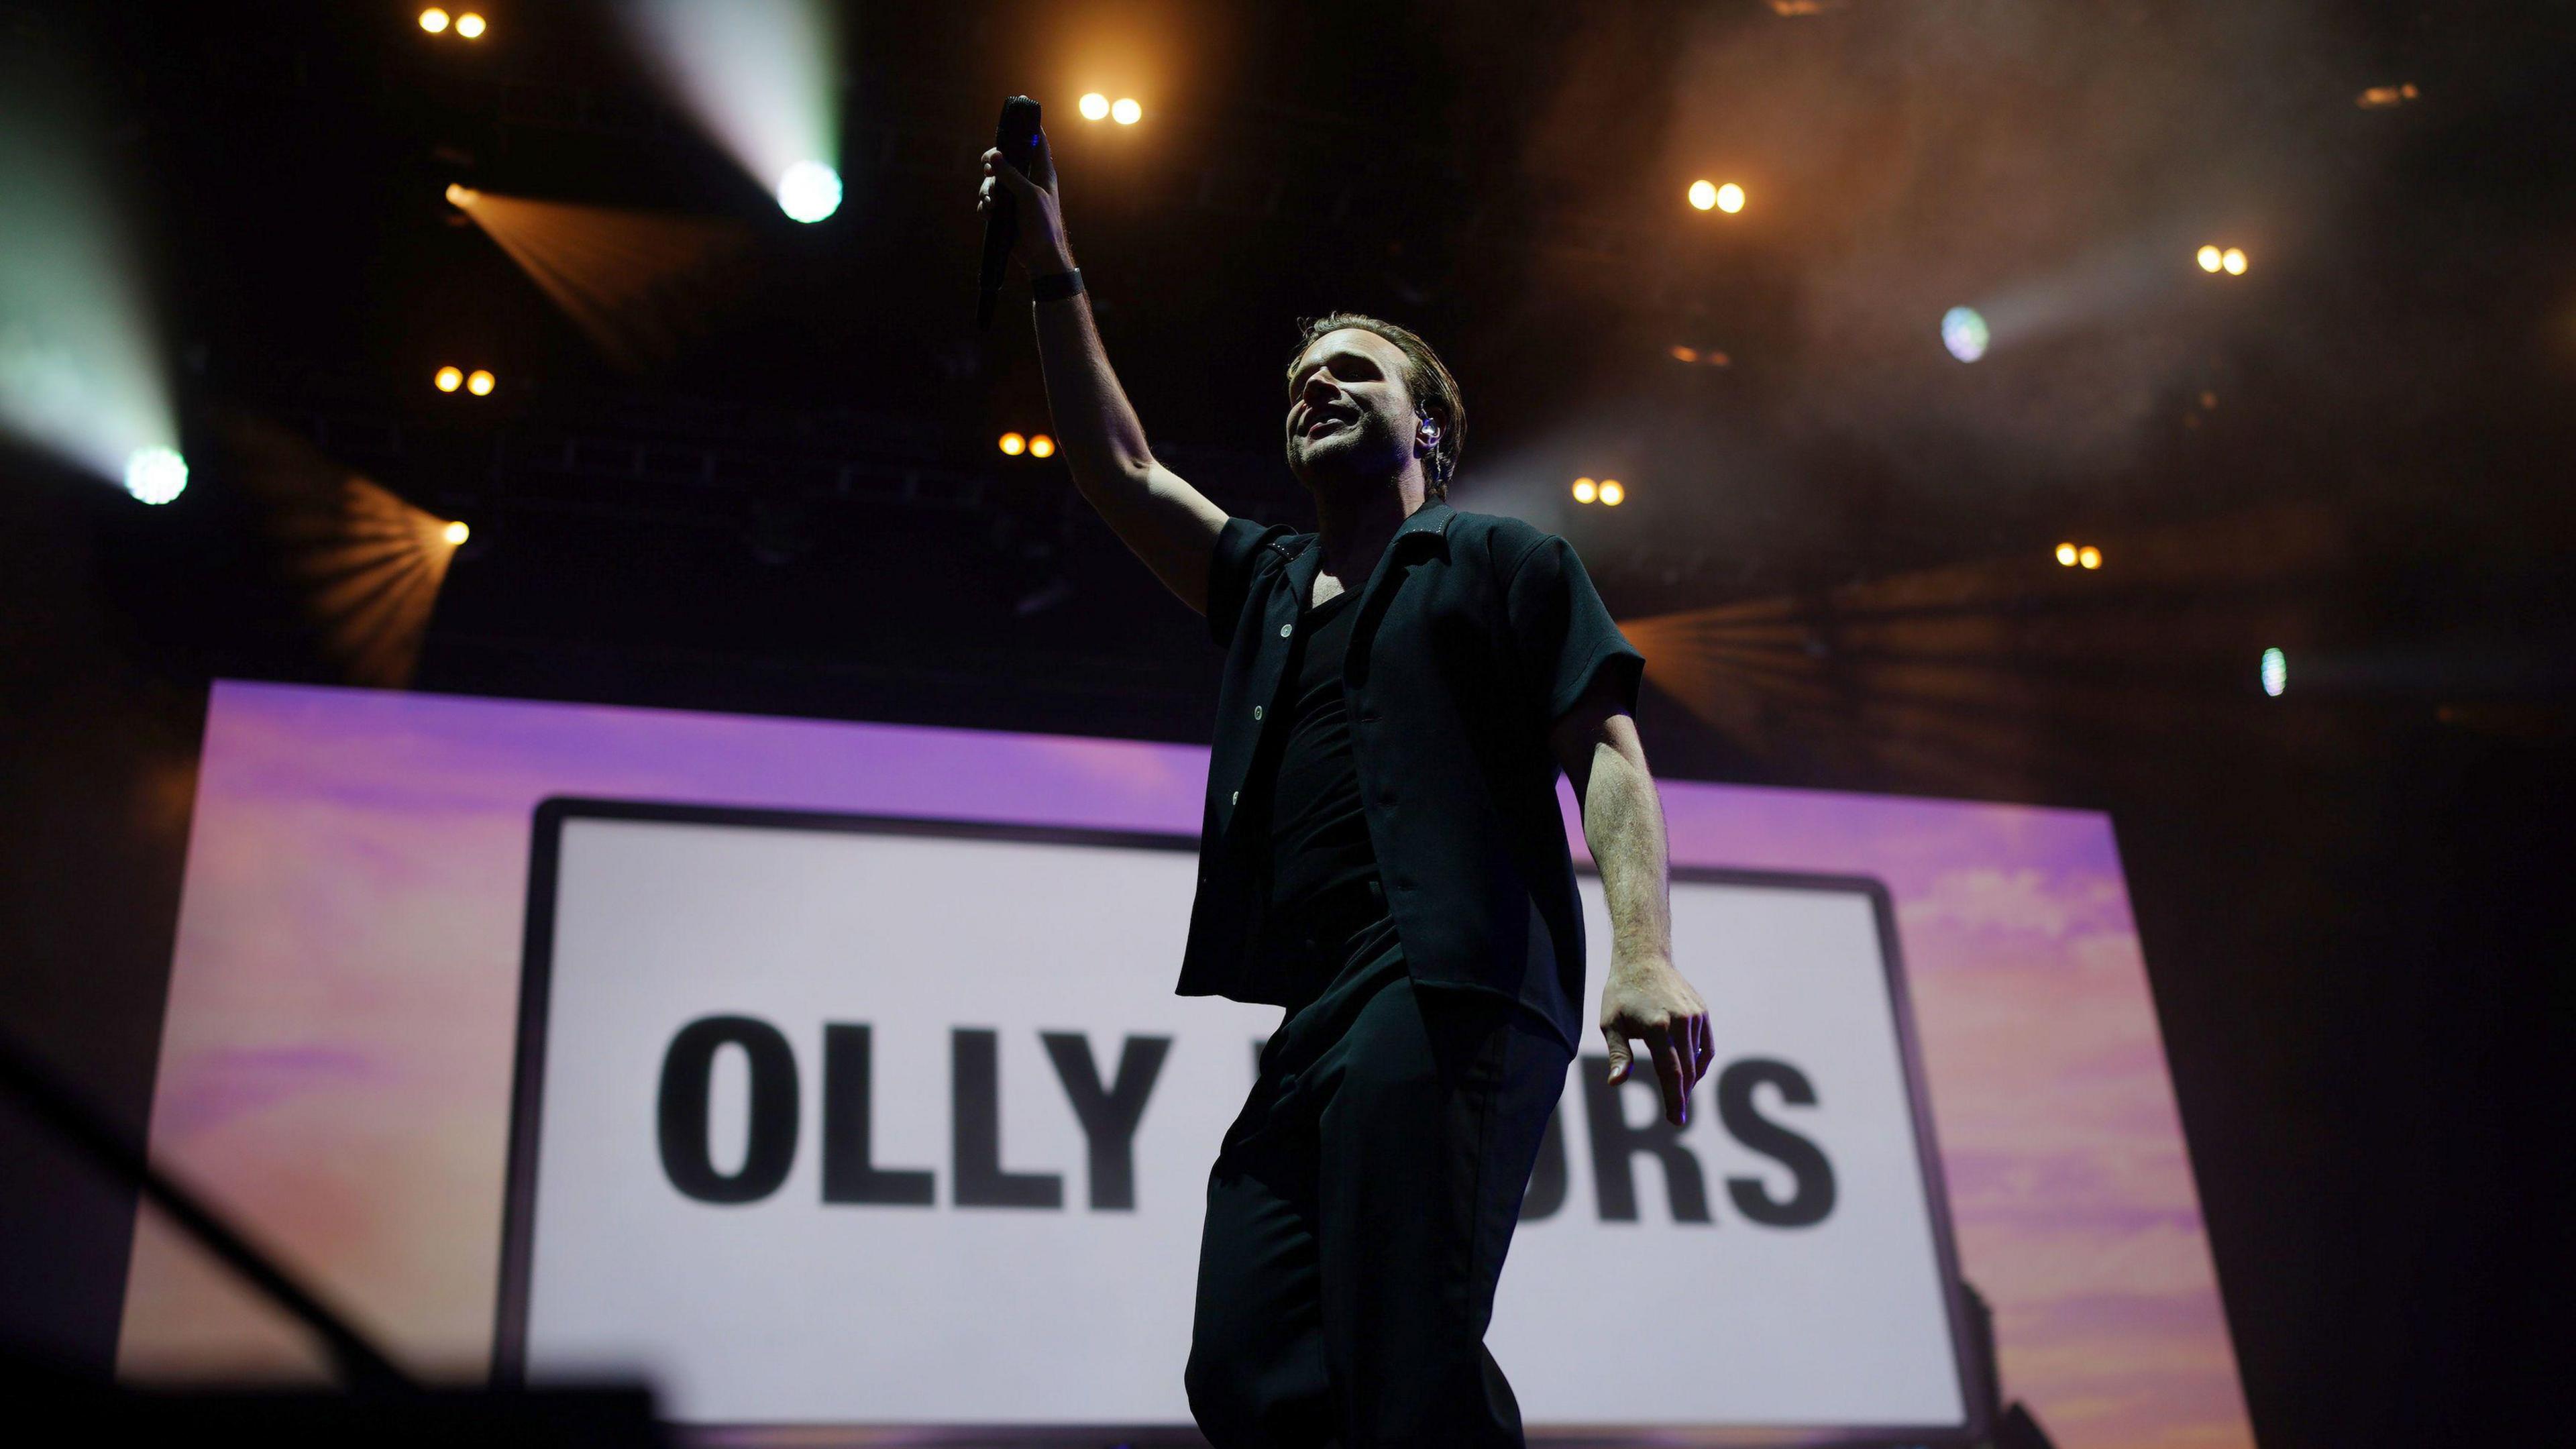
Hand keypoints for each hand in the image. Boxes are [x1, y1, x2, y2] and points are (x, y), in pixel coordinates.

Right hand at [979, 134, 1074, 276]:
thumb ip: (1012, 174)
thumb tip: (995, 156)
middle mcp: (1027, 180)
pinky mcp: (1004, 211)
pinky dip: (985, 206)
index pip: (1037, 142)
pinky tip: (989, 213)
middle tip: (988, 168)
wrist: (1040, 257)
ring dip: (987, 190)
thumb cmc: (1043, 224)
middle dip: (992, 161)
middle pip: (1005, 158)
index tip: (1020, 105)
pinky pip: (987, 201)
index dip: (1029, 125)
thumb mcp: (1029, 195)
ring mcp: (1014, 195)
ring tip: (991, 203)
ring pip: (992, 181)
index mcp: (1041, 172)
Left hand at [1598, 955, 1713, 1126]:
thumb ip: (1619, 1054)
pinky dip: (1700, 1062)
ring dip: (1691, 1080)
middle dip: (1682, 1095)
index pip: (1672, 1073)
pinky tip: (1690, 1073)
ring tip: (1680, 1094)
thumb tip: (1616, 1082)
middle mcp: (1681, 1021)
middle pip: (1688, 1070)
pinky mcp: (1702, 1012)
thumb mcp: (1611, 1024)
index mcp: (1658, 1027)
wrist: (1643, 958)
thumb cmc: (1621, 993)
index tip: (1676, 1120)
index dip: (1675, 1100)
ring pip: (1698, 1059)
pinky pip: (1706, 1046)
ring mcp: (1696, 1016)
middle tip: (1676, 1114)